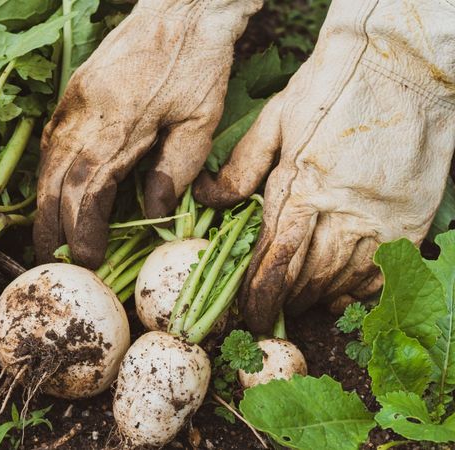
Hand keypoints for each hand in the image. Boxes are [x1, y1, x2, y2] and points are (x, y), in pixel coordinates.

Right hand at [34, 0, 262, 267]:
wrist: (181, 9)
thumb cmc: (198, 66)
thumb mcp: (200, 122)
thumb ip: (174, 171)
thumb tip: (153, 215)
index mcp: (119, 126)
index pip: (89, 191)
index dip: (83, 229)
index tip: (88, 258)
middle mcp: (86, 116)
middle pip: (57, 182)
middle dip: (51, 226)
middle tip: (52, 259)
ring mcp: (74, 102)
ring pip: (48, 162)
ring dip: (44, 202)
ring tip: (47, 234)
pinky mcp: (73, 92)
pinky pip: (51, 140)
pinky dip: (48, 170)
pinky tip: (51, 189)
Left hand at [195, 0, 454, 333]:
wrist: (402, 65)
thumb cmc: (332, 86)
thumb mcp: (276, 119)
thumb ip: (242, 167)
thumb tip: (207, 199)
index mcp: (303, 188)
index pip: (275, 259)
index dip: (258, 294)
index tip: (246, 313)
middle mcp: (342, 213)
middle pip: (307, 277)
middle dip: (283, 300)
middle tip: (267, 311)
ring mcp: (381, 220)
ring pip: (343, 280)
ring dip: (316, 298)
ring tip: (298, 304)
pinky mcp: (410, 220)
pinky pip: (382, 272)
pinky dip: (359, 290)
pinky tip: (342, 294)